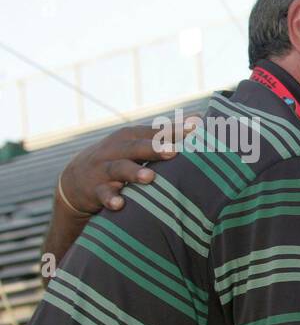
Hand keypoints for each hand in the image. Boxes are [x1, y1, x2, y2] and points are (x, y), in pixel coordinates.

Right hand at [58, 122, 190, 213]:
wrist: (74, 181)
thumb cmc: (119, 161)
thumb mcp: (136, 146)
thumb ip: (165, 136)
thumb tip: (199, 120)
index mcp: (130, 138)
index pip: (155, 132)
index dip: (174, 131)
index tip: (196, 128)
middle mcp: (116, 150)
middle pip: (136, 147)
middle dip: (154, 148)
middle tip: (174, 151)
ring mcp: (103, 169)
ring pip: (119, 169)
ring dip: (134, 172)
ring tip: (149, 177)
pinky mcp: (94, 190)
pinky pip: (102, 194)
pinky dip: (110, 199)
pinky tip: (120, 204)